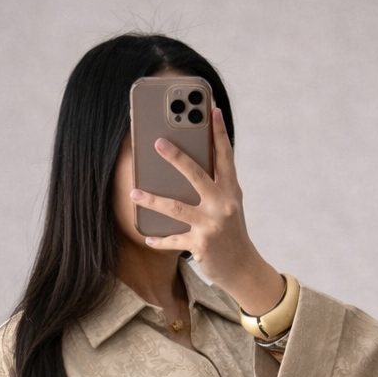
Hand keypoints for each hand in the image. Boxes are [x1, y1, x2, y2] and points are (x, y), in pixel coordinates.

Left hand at [129, 106, 284, 316]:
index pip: (225, 156)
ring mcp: (211, 225)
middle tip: (157, 142)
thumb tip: (188, 164)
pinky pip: (174, 240)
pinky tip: (146, 236)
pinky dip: (159, 240)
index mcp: (230, 191)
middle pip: (197, 175)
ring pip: (177, 208)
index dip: (219, 132)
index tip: (212, 108)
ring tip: (134, 192)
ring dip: (153, 200)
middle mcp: (222, 205)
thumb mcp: (229, 205)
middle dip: (177, 158)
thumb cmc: (231, 232)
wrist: (243, 268)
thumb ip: (215, 185)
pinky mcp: (201, 245)